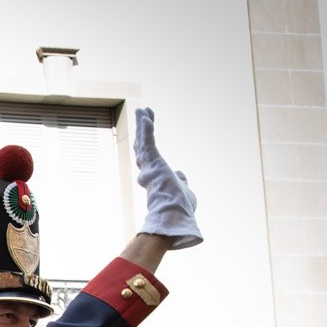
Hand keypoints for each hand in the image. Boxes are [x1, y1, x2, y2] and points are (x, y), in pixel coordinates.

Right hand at [133, 107, 200, 249]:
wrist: (174, 215)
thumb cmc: (180, 208)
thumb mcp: (184, 190)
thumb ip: (181, 181)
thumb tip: (181, 175)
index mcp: (156, 179)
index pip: (149, 160)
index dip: (147, 148)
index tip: (148, 141)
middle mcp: (149, 172)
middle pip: (143, 147)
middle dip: (143, 131)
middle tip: (143, 116)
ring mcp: (150, 167)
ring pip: (144, 142)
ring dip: (143, 125)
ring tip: (142, 111)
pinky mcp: (154, 161)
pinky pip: (149, 141)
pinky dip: (147, 129)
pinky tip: (146, 116)